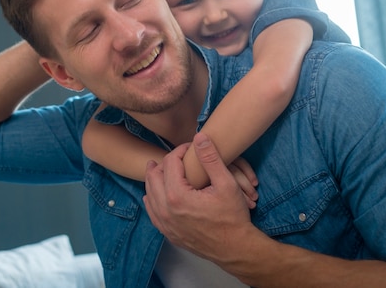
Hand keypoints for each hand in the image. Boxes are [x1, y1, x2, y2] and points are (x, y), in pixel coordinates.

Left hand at [143, 132, 253, 262]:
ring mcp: (166, 224)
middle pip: (154, 177)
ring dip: (154, 180)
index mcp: (178, 196)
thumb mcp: (226, 183)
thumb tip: (199, 137)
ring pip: (150, 194)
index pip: (170, 163)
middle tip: (171, 156)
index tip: (189, 148)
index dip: (179, 151)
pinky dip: (152, 200)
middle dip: (162, 163)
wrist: (236, 249)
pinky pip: (153, 213)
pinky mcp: (169, 234)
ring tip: (158, 169)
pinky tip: (154, 195)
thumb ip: (211, 158)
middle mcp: (166, 210)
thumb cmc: (233, 217)